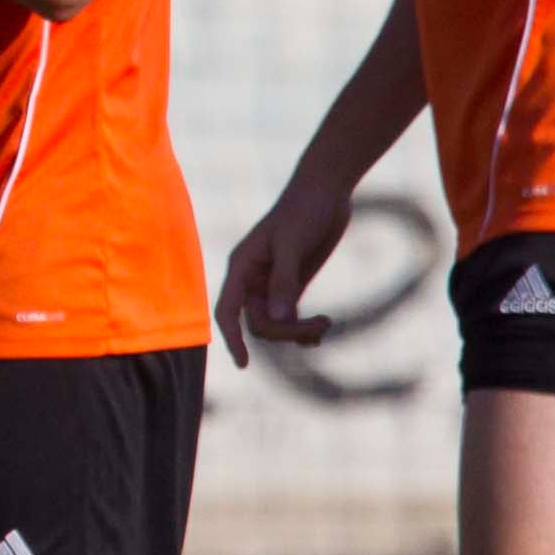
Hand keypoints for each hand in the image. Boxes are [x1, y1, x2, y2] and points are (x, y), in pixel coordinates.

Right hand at [213, 182, 355, 365]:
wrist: (327, 190)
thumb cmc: (304, 210)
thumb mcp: (293, 243)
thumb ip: (284, 280)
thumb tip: (280, 319)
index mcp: (242, 267)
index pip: (228, 311)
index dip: (232, 338)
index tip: (245, 364)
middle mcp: (253, 279)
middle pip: (259, 323)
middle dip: (287, 332)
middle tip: (321, 326)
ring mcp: (273, 282)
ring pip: (277, 323)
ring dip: (299, 331)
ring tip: (326, 325)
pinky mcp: (292, 283)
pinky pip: (290, 316)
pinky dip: (304, 328)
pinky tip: (322, 328)